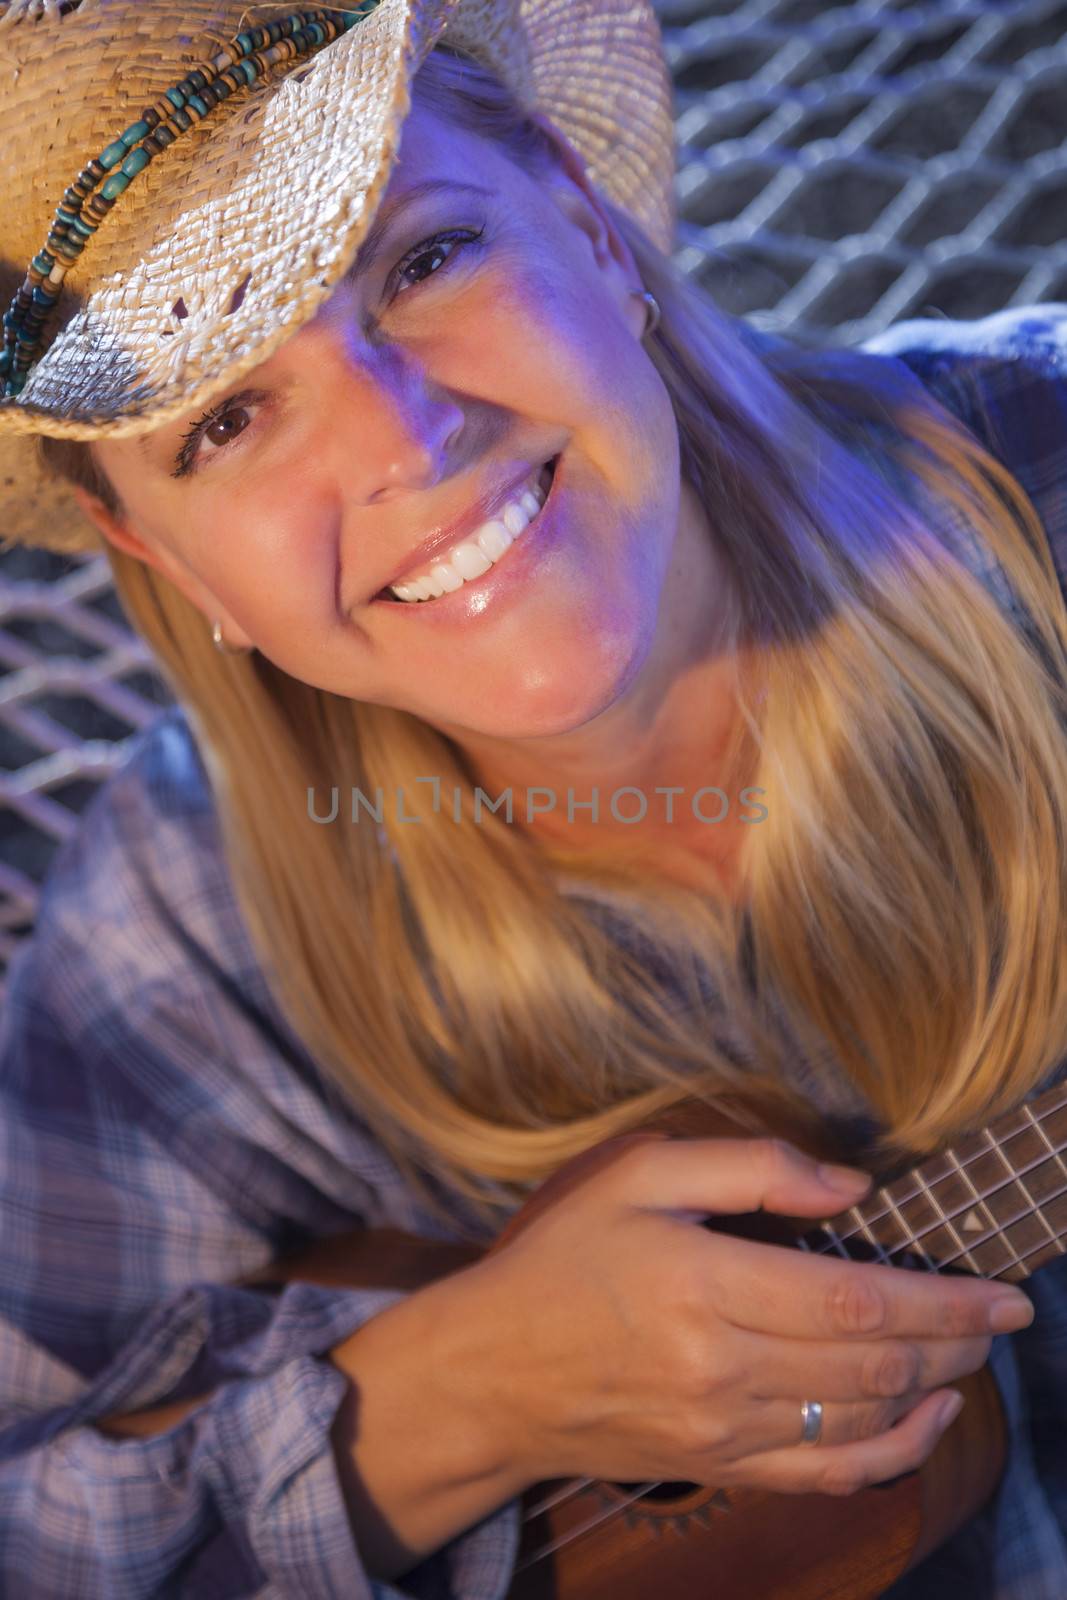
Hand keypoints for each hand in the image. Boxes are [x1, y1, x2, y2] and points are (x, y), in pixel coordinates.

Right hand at [442, 1134, 1033, 1496]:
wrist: (493, 1372)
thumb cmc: (562, 1260)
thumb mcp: (637, 1176)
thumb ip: (747, 1167)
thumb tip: (849, 1187)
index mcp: (706, 1286)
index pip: (858, 1298)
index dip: (943, 1299)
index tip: (1000, 1290)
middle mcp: (722, 1368)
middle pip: (876, 1362)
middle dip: (957, 1341)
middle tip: (1004, 1316)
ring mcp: (723, 1430)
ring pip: (862, 1418)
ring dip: (936, 1388)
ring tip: (973, 1355)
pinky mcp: (718, 1466)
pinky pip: (826, 1474)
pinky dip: (892, 1454)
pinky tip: (926, 1422)